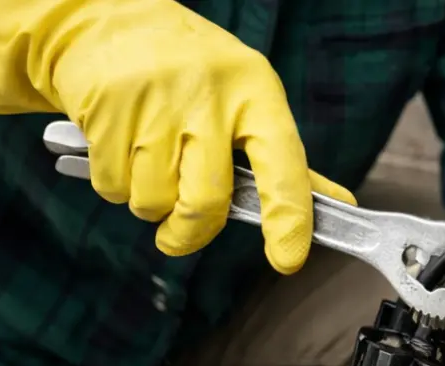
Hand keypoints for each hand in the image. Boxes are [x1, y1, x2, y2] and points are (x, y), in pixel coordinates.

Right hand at [0, 0, 354, 263]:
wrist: (104, 19)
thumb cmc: (192, 73)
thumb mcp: (247, 100)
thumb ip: (287, 161)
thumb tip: (340, 204)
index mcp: (254, 92)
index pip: (282, 166)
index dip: (288, 220)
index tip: (288, 261)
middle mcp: (208, 94)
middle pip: (206, 204)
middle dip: (189, 233)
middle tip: (179, 232)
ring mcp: (154, 99)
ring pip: (153, 203)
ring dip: (148, 203)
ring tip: (147, 162)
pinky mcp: (105, 109)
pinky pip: (113, 188)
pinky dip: (115, 185)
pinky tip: (120, 148)